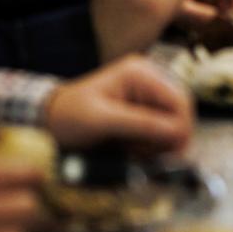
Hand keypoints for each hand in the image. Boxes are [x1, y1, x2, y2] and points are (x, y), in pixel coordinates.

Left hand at [44, 56, 193, 155]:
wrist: (49, 119)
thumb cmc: (69, 116)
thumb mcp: (102, 121)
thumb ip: (140, 124)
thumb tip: (178, 134)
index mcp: (140, 73)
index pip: (179, 99)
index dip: (182, 128)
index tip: (175, 156)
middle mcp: (149, 78)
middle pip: (180, 111)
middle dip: (169, 138)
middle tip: (152, 158)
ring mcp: (147, 92)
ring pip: (172, 122)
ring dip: (159, 143)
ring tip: (134, 153)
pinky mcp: (143, 107)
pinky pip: (160, 128)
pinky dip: (151, 144)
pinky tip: (133, 150)